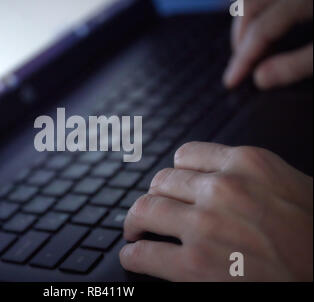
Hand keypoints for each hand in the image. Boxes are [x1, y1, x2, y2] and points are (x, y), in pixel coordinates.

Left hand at [119, 142, 312, 280]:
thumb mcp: (289, 186)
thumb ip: (249, 177)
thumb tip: (217, 178)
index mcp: (246, 164)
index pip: (186, 156)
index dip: (174, 173)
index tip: (171, 186)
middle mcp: (221, 189)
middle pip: (161, 182)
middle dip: (154, 197)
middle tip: (151, 210)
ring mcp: (205, 226)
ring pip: (145, 209)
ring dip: (134, 220)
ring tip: (135, 230)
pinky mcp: (194, 266)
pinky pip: (145, 253)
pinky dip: (132, 254)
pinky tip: (133, 256)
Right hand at [224, 0, 312, 89]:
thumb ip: (296, 64)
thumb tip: (260, 79)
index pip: (259, 30)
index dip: (243, 59)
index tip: (231, 82)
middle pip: (249, 9)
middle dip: (239, 42)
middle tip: (241, 69)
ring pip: (255, 1)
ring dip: (247, 28)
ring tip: (253, 55)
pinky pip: (268, 0)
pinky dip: (260, 18)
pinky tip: (265, 35)